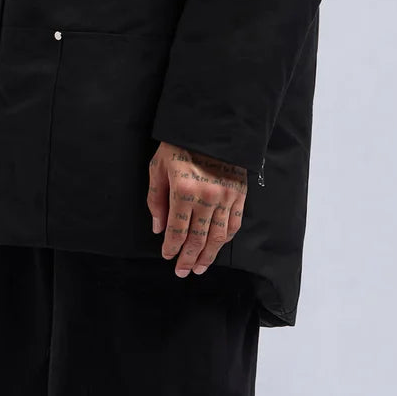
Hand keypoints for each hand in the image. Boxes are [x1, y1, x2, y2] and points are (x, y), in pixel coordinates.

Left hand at [146, 141, 246, 276]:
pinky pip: (234, 224)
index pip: (177, 231)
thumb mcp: (158, 166)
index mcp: (183, 191)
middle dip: (188, 259)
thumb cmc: (179, 143)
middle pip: (197, 239)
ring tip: (200, 267)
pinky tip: (217, 246)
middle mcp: (207, 198)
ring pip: (218, 237)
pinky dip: (226, 239)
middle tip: (182, 271)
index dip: (171, 248)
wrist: (210, 124)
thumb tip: (158, 228)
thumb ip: (157, 199)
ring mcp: (226, 197)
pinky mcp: (239, 193)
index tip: (167, 257)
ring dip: (208, 256)